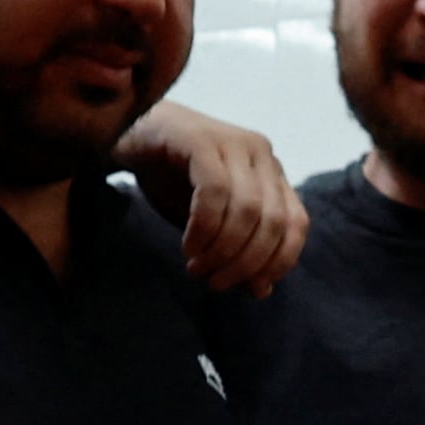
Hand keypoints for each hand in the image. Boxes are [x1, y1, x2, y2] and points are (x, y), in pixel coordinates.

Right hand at [116, 100, 306, 294]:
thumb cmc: (172, 178)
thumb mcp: (210, 224)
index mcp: (272, 173)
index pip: (296, 224)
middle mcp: (261, 154)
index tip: (249, 286)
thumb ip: (237, 251)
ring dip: (223, 249)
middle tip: (214, 281)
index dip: (278, 262)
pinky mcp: (202, 139)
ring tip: (197, 266)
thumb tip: (261, 290)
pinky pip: (214, 190)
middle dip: (245, 262)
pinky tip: (188, 244)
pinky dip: (204, 226)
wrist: (128, 134)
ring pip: (248, 209)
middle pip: (273, 222)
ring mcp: (233, 142)